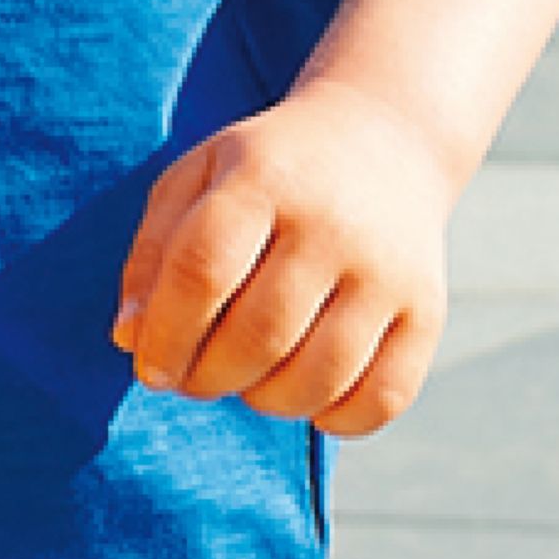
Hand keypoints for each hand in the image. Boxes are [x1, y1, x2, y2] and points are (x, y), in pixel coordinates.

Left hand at [114, 75, 460, 435]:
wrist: (386, 139)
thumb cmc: (268, 172)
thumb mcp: (198, 180)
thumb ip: (154, 255)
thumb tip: (131, 339)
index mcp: (263, 178)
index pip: (202, 271)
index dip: (165, 337)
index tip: (152, 368)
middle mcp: (333, 223)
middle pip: (257, 336)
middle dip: (208, 377)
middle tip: (197, 375)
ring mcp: (387, 270)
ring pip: (317, 377)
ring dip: (265, 400)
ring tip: (250, 378)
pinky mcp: (426, 310)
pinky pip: (382, 398)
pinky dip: (335, 419)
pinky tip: (309, 394)